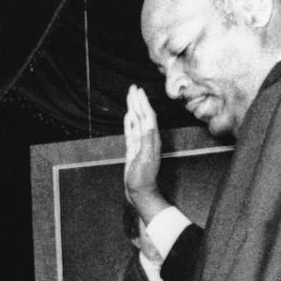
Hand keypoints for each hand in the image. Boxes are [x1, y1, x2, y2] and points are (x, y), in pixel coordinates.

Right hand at [123, 85, 168, 223]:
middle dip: (138, 101)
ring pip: (136, 122)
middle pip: (142, 116)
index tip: (138, 91)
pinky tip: (128, 116)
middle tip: (133, 87)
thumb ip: (146, 141)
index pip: (148, 116)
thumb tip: (147, 123)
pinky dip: (129, 122)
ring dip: (133, 109)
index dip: (143, 103)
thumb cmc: (143, 178)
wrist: (140, 192)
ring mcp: (140, 144)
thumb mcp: (145, 159)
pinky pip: (131, 132)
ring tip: (130, 97)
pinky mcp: (133, 150)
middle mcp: (147, 139)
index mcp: (152, 139)